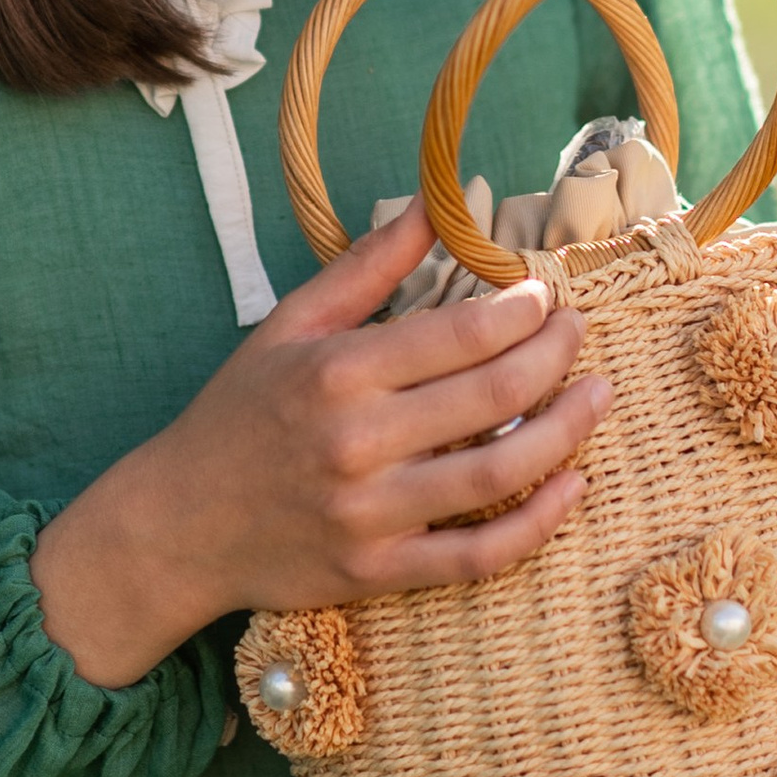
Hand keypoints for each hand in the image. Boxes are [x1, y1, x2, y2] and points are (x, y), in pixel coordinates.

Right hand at [32, 200, 609, 683]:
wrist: (178, 525)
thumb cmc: (238, 415)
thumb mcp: (289, 327)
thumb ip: (368, 268)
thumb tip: (435, 203)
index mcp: (336, 374)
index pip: (457, 335)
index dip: (519, 312)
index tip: (546, 294)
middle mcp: (357, 444)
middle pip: (491, 398)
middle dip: (553, 357)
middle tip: (578, 333)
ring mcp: (372, 515)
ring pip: (498, 475)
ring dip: (566, 432)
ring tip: (598, 395)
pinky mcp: (381, 573)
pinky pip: (479, 556)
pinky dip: (538, 524)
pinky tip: (573, 486)